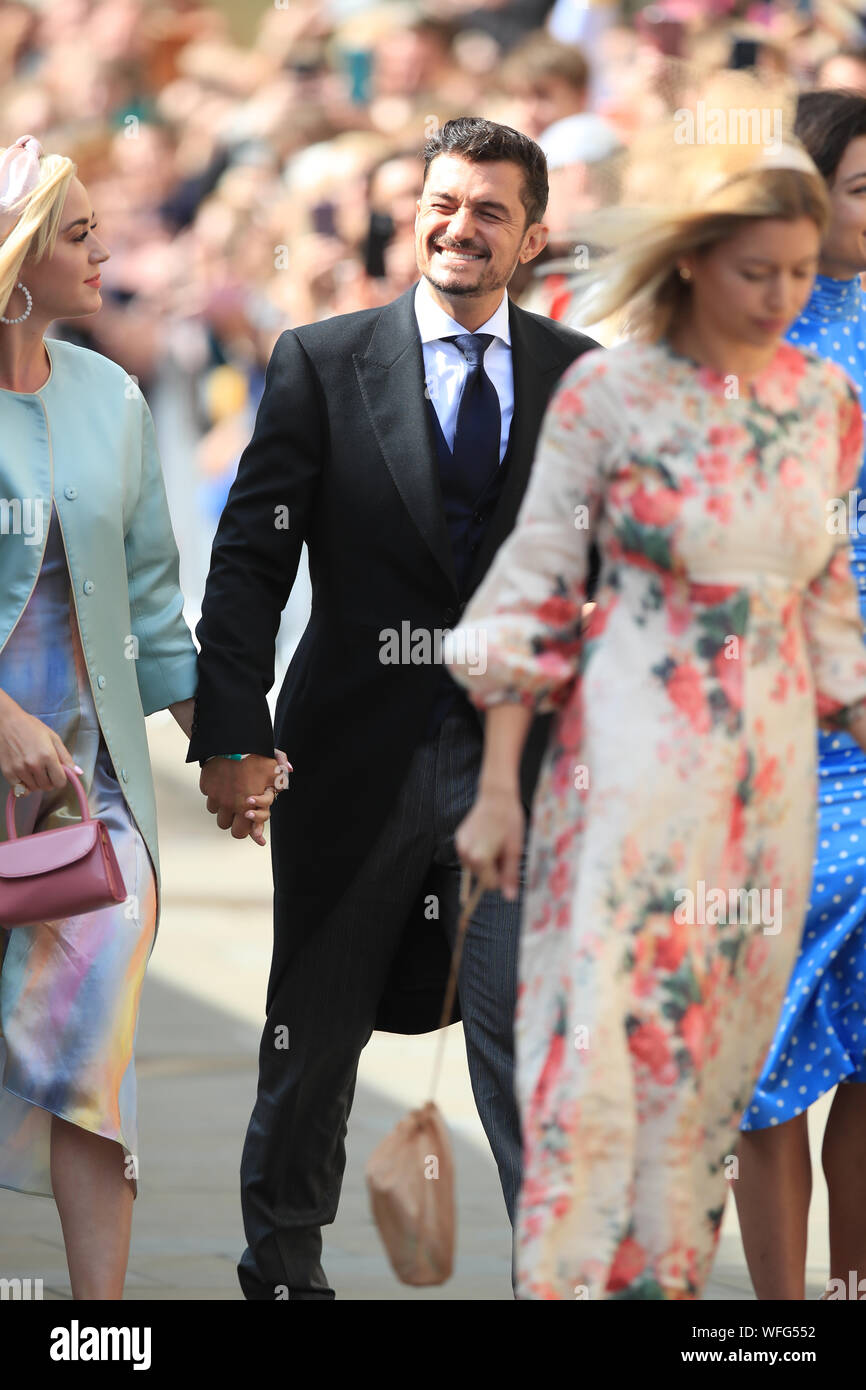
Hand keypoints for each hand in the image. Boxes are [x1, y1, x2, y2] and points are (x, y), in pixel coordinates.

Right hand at [0, 693, 78, 793]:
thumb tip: (78, 773)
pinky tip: (24, 775)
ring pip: (34, 789)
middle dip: (49, 781)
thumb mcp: (53, 738)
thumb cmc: (30, 727)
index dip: (61, 779)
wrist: (6, 722)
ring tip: (33, 769)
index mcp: (48, 755)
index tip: (58, 773)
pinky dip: (23, 785)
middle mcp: (34, 764)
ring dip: (36, 783)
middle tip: (45, 770)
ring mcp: (20, 769)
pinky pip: (20, 790)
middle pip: (47, 787)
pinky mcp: (8, 772)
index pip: (60, 782)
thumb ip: (66, 757)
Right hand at [199, 750, 290, 846]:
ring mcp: (218, 797)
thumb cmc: (251, 754)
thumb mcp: (272, 762)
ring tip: (232, 800)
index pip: (249, 831)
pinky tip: (223, 788)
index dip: (255, 834)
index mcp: (249, 803)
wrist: (228, 742)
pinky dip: (216, 797)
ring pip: (219, 817)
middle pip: (234, 831)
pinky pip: (210, 801)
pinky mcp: (207, 789)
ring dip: (226, 812)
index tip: (258, 835)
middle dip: (239, 826)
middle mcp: (232, 804)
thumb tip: (289, 770)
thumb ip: (282, 770)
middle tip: (243, 817)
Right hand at [454, 784, 524, 899]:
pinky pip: (469, 854)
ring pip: (474, 866)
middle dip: (493, 868)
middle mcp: (466, 854)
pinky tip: (486, 836)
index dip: (502, 878)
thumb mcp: (515, 850)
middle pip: (481, 876)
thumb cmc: (510, 822)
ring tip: (494, 842)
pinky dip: (477, 851)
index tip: (509, 863)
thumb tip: (510, 897)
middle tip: (502, 849)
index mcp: (480, 859)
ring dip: (485, 861)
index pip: (490, 885)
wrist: (496, 796)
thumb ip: (510, 875)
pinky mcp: (459, 838)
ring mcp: (460, 846)